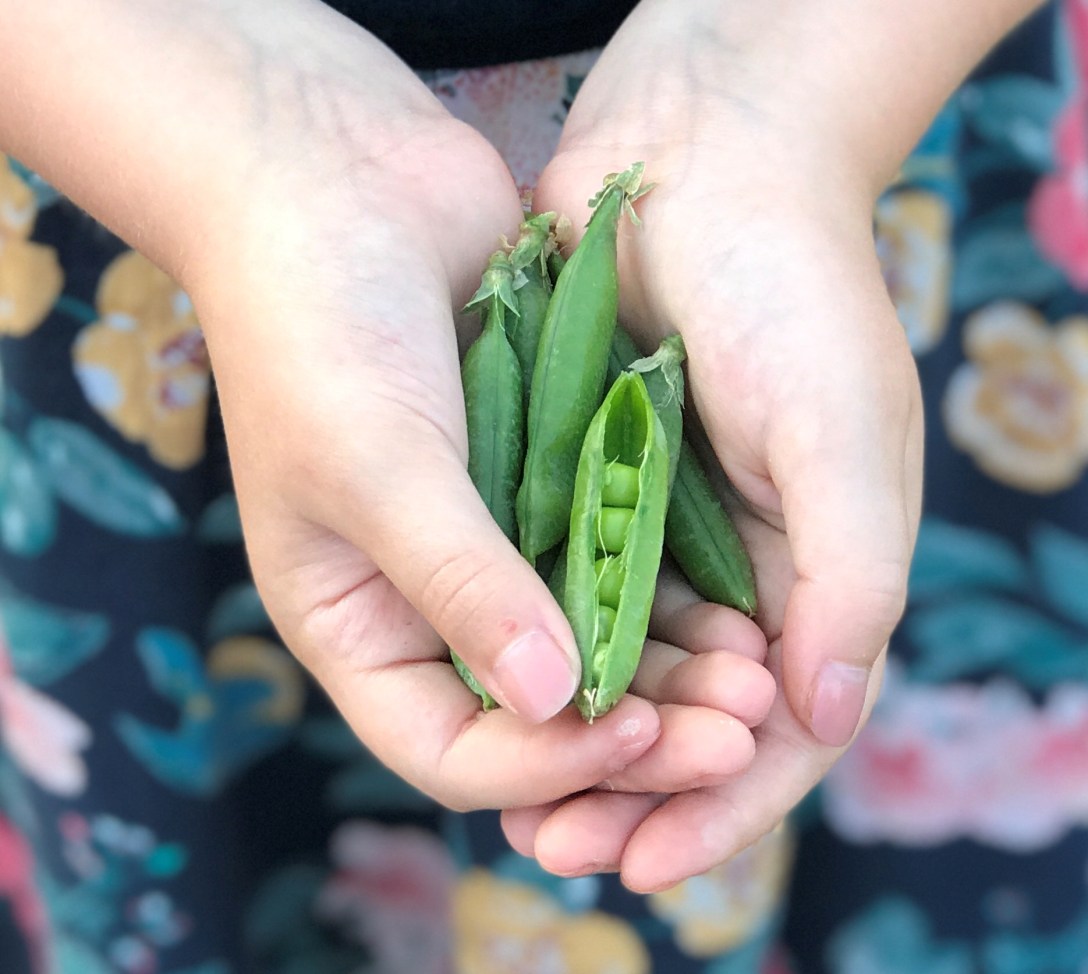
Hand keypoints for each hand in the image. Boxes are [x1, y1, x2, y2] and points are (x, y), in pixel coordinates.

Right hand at [181, 16, 678, 811]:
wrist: (340, 178)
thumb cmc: (318, 327)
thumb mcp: (373, 464)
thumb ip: (460, 583)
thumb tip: (555, 703)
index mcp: (358, 623)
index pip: (449, 748)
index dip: (542, 767)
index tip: (636, 740)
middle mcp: (426, 599)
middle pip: (537, 715)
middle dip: (631, 735)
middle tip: (733, 736)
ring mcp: (493, 541)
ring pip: (592, 644)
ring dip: (670, 671)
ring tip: (756, 683)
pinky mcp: (547, 480)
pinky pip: (615, 561)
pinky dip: (670, 593)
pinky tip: (742, 608)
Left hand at [500, 0, 922, 888]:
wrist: (703, 162)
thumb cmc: (796, 294)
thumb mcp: (848, 439)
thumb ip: (850, 582)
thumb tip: (819, 720)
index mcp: (818, 572)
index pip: (777, 730)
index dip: (719, 807)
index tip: (645, 862)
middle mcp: (739, 566)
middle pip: (686, 716)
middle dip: (630, 790)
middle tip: (559, 850)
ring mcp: (660, 528)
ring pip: (616, 667)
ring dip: (572, 739)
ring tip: (516, 805)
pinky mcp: (591, 483)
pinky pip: (561, 590)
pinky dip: (534, 650)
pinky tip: (491, 698)